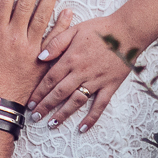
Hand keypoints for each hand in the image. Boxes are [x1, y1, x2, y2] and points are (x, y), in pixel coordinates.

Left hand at [26, 14, 139, 132]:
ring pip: (76, 101)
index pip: (50, 79)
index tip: (29, 102)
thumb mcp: (74, 30)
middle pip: (59, 93)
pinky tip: (82, 128)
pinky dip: (91, 118)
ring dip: (63, 114)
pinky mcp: (110, 86)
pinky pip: (100, 105)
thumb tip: (40, 57)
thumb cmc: (100, 29)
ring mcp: (96, 81)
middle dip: (46, 106)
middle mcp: (81, 72)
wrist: (128, 32)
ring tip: (52, 124)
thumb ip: (56, 43)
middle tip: (34, 117)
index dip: (38, 92)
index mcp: (70, 59)